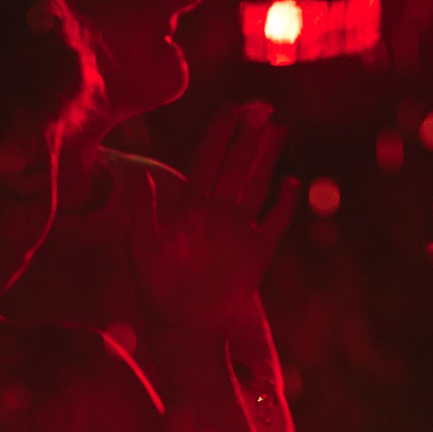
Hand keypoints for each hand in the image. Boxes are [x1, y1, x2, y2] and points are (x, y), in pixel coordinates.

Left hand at [128, 103, 297, 332]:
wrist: (184, 327)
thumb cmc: (156, 290)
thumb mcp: (142, 249)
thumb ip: (144, 212)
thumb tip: (141, 175)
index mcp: (189, 206)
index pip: (207, 160)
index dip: (220, 133)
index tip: (231, 108)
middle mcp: (216, 212)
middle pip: (236, 164)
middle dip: (249, 134)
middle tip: (262, 104)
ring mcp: (239, 229)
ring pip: (256, 183)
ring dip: (268, 156)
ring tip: (279, 128)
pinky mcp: (258, 251)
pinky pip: (275, 220)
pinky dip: (285, 202)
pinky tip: (292, 182)